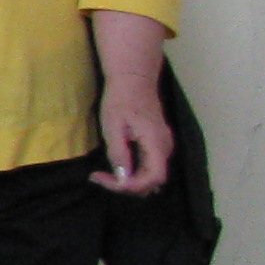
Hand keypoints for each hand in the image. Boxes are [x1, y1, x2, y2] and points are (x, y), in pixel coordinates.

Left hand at [87, 7, 172, 195]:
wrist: (133, 78)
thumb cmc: (121, 99)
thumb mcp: (113, 127)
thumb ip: (119, 154)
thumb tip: (123, 178)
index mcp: (156, 142)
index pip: (153, 178)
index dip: (130, 186)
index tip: (105, 179)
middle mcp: (165, 147)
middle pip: (152, 181)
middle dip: (126, 185)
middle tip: (99, 177)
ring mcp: (164, 146)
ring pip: (150, 175)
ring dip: (129, 180)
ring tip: (104, 174)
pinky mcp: (157, 144)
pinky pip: (148, 166)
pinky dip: (132, 172)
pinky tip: (115, 166)